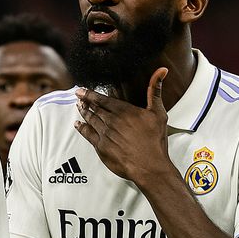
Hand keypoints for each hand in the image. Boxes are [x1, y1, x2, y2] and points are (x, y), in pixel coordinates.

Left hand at [74, 68, 169, 184]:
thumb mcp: (158, 113)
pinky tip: (78, 125)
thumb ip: (155, 91)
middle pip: (94, 109)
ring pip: (90, 120)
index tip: (82, 90)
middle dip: (85, 102)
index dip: (90, 94)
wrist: (148, 166)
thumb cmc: (154, 142)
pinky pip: (88, 135)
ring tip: (78, 107)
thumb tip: (161, 71)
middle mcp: (112, 121)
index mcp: (124, 111)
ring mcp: (105, 134)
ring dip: (83, 113)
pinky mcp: (101, 147)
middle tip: (78, 97)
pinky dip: (82, 128)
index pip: (103, 99)